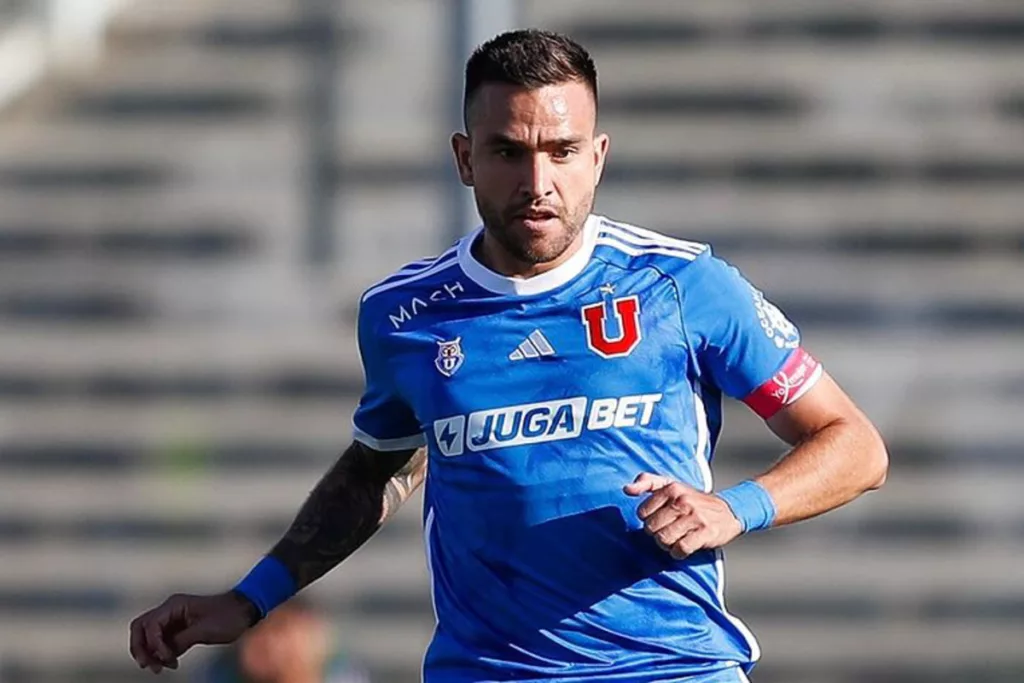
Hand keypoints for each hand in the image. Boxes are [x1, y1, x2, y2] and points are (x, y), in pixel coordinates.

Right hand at [129, 591, 256, 672]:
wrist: (245, 611)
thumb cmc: (228, 616)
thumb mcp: (204, 630)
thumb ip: (181, 640)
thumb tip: (164, 652)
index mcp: (174, 605)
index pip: (150, 625)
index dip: (155, 644)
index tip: (167, 657)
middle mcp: (170, 610)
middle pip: (140, 628)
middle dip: (141, 648)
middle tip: (149, 665)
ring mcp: (173, 619)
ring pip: (148, 636)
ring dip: (150, 652)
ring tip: (161, 667)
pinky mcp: (179, 628)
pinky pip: (161, 641)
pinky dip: (161, 653)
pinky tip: (170, 663)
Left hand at [624, 473, 742, 558]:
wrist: (730, 512)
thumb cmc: (694, 500)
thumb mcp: (671, 484)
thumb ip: (647, 481)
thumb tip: (627, 489)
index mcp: (672, 488)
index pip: (642, 512)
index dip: (649, 519)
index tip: (660, 519)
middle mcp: (682, 500)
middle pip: (651, 528)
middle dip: (657, 534)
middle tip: (667, 532)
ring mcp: (695, 517)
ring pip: (664, 539)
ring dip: (667, 545)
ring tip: (675, 539)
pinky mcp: (705, 533)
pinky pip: (680, 549)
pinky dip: (678, 553)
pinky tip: (683, 548)